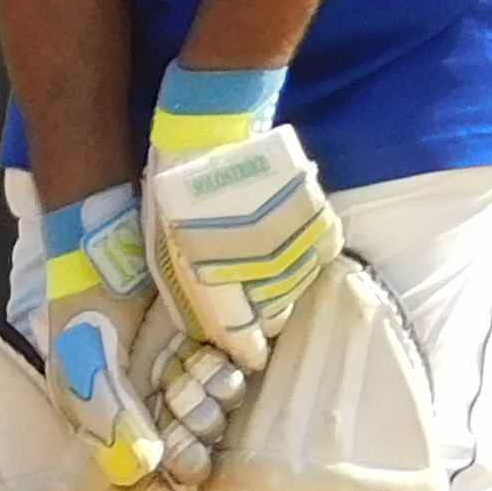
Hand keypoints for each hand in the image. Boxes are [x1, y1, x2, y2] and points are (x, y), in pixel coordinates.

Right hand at [33, 187, 202, 490]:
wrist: (116, 225)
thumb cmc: (89, 296)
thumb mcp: (84, 355)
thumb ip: (111, 413)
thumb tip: (146, 467)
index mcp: (110, 415)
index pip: (134, 478)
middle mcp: (153, 401)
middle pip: (182, 452)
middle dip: (188, 447)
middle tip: (186, 424)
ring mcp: (189, 371)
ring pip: (212, 417)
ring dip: (211, 408)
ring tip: (202, 378)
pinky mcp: (221, 342)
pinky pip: (237, 376)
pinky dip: (231, 373)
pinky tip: (220, 359)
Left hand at [143, 121, 342, 393]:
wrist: (206, 140)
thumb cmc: (175, 197)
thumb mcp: (168, 255)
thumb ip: (191, 294)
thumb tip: (208, 322)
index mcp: (220, 291)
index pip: (243, 340)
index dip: (246, 349)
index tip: (248, 350)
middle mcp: (260, 278)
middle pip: (273, 317)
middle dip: (263, 317)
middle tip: (252, 304)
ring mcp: (290, 250)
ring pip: (297, 288)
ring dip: (284, 286)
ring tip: (270, 273)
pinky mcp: (312, 220)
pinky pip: (323, 253)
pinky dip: (310, 256)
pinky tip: (293, 249)